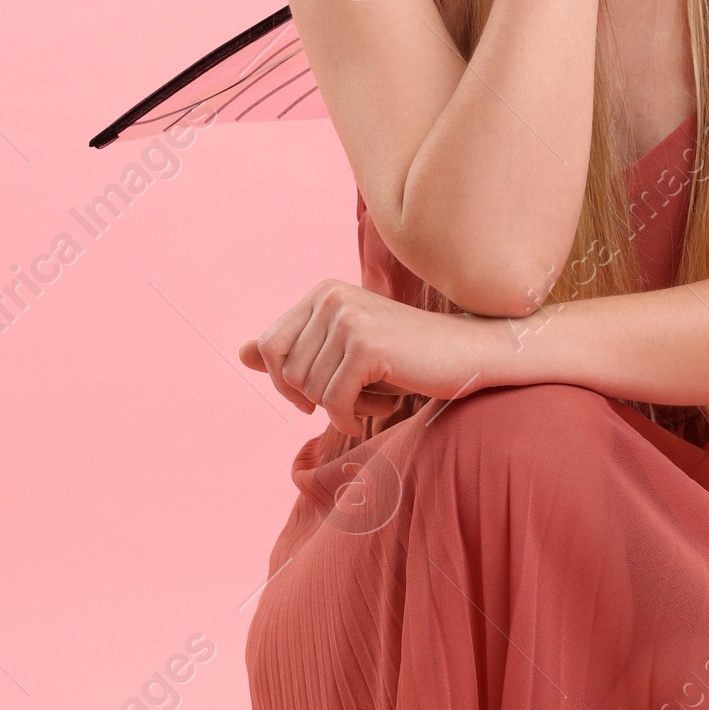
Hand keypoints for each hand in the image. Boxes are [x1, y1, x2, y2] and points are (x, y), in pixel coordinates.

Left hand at [239, 280, 494, 431]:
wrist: (468, 353)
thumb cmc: (407, 357)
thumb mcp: (344, 353)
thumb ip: (295, 350)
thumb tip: (241, 353)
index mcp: (322, 292)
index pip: (270, 347)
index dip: (286, 382)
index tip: (315, 396)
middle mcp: (330, 297)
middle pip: (286, 371)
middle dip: (316, 397)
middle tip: (356, 397)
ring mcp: (347, 318)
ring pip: (310, 389)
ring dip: (342, 407)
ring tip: (376, 397)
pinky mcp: (365, 346)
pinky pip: (334, 401)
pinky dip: (351, 418)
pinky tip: (382, 410)